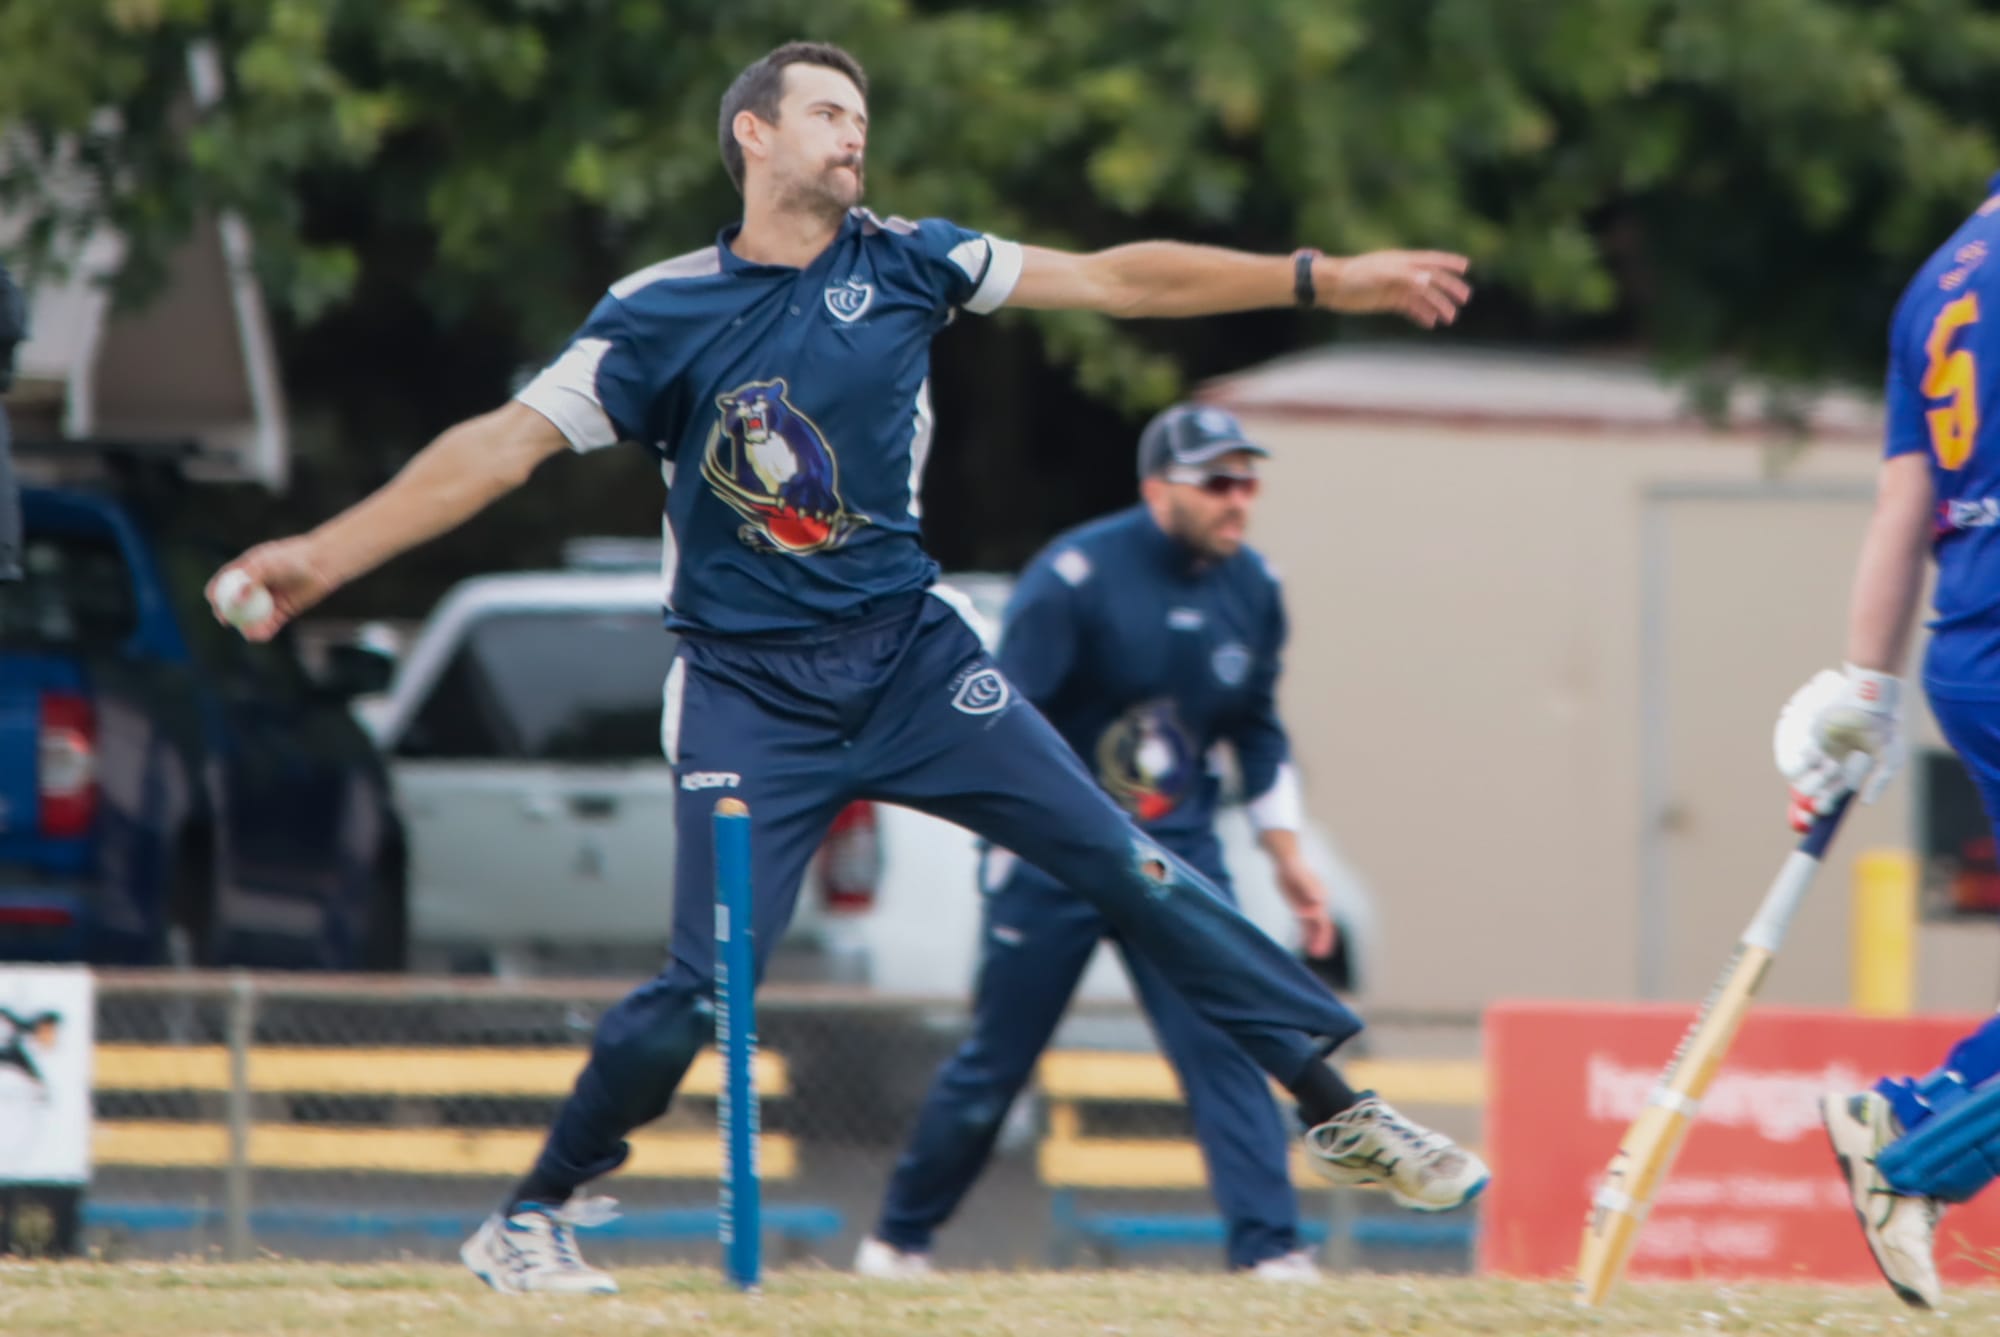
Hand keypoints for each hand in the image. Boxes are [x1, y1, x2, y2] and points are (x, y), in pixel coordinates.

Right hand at [205, 536, 339, 642]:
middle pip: (233, 605)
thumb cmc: (292, 558)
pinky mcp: (282, 612)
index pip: (223, 583)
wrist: (320, 564)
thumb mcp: (267, 564)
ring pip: (250, 617)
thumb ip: (250, 580)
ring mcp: (267, 601)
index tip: (214, 602)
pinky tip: (259, 634)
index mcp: (245, 571)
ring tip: (247, 630)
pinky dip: (261, 631)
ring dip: (244, 626)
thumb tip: (235, 600)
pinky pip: (268, 625)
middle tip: (226, 621)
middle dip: (227, 615)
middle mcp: (254, 587)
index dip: (216, 593)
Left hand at [1274, 855, 1337, 959]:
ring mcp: (1310, 907)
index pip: (1322, 918)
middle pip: (1322, 926)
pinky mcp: (1300, 908)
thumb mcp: (1299, 876)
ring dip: (1316, 940)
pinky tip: (1303, 945)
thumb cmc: (1293, 868)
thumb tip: (1318, 901)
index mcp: (1320, 898)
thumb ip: (1308, 888)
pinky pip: (1305, 925)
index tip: (1314, 942)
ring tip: (1315, 954)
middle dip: (1322, 940)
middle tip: (1319, 954)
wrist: (1287, 863)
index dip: (1319, 930)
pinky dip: (1306, 936)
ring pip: (1315, 928)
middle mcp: (1318, 904)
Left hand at [1319, 250, 1470, 327]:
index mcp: (1403, 261)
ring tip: (1450, 318)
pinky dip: (1421, 314)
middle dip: (1448, 289)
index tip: (1466, 267)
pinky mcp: (1388, 299)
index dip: (1449, 263)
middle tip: (1465, 299)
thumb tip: (1428, 281)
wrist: (1333, 286)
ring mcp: (1396, 286)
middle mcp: (1402, 272)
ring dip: (1437, 306)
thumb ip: (1405, 276)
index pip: (1431, 260)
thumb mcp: (1381, 274)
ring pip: (1422, 296)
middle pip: (1431, 280)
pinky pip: (1409, 307)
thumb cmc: (1355, 275)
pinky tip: (1431, 323)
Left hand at [1773, 664, 1904, 831]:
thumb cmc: (1883, 729)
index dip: (1827, 805)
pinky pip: (1805, 755)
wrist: (1871, 700)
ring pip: (1811, 774)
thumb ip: (1880, 781)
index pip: (1836, 794)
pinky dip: (1804, 761)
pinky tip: (1810, 760)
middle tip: (1814, 806)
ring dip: (1809, 782)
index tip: (1820, 813)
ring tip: (1812, 785)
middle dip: (1815, 799)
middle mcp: (1837, 764)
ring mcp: (1825, 751)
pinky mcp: (1815, 737)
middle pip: (1820, 788)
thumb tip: (1865, 803)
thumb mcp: (1891, 758)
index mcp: (1853, 772)